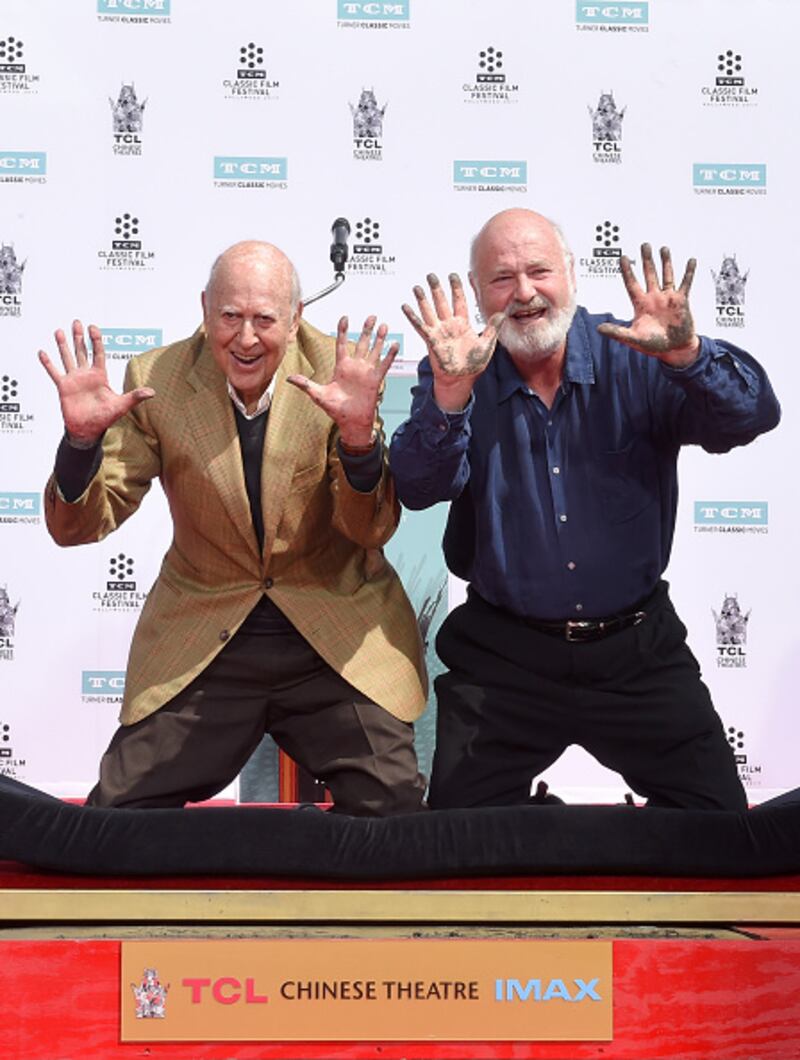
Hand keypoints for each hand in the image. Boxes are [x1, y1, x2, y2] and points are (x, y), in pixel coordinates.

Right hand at [38, 320, 154, 444]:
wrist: (88, 430)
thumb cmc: (105, 418)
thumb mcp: (122, 405)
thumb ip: (135, 397)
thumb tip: (152, 392)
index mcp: (100, 376)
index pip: (98, 353)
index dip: (96, 340)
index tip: (93, 327)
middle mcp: (86, 375)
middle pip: (82, 351)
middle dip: (79, 337)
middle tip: (76, 322)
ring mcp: (74, 380)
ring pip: (68, 358)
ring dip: (63, 345)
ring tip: (59, 331)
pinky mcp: (63, 387)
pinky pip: (54, 372)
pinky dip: (48, 363)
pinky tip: (42, 353)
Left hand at [287, 315, 397, 445]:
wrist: (351, 422)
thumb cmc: (336, 410)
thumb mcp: (318, 395)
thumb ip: (305, 385)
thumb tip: (288, 378)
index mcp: (341, 368)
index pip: (342, 344)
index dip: (343, 331)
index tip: (345, 318)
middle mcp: (355, 367)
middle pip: (361, 343)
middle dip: (366, 330)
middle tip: (371, 316)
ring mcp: (366, 372)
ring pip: (374, 351)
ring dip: (379, 338)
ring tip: (384, 326)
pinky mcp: (375, 380)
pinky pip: (384, 365)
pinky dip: (389, 355)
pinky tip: (394, 344)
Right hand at [402, 273, 503, 410]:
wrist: (461, 380)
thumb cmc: (473, 365)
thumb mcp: (487, 344)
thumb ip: (493, 328)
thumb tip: (503, 313)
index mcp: (462, 324)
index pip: (459, 301)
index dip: (457, 288)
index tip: (454, 275)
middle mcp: (449, 325)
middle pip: (441, 302)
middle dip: (436, 288)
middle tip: (431, 275)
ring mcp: (439, 332)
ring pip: (429, 311)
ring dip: (423, 299)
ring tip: (417, 287)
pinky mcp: (431, 340)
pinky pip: (420, 326)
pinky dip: (412, 316)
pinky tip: (406, 307)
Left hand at [597, 244, 699, 367]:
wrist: (675, 350)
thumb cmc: (654, 345)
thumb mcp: (634, 339)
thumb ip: (617, 332)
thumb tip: (599, 329)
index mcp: (641, 305)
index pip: (632, 284)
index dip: (627, 271)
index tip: (623, 257)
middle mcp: (654, 298)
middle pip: (649, 274)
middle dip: (647, 260)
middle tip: (645, 245)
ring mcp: (668, 298)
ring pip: (666, 275)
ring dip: (665, 262)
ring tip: (663, 248)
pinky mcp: (682, 301)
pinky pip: (685, 283)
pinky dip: (689, 272)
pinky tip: (691, 260)